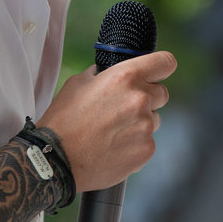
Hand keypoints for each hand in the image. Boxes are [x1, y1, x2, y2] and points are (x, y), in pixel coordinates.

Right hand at [37, 50, 175, 192]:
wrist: (56, 159)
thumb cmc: (64, 120)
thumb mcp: (79, 83)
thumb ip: (104, 73)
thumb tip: (113, 71)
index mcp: (125, 77)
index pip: (166, 62)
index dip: (162, 67)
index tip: (158, 73)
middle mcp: (140, 99)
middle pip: (162, 93)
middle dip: (147, 98)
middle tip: (122, 109)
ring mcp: (146, 126)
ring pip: (154, 119)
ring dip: (140, 122)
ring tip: (113, 132)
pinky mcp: (146, 150)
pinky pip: (148, 142)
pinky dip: (135, 144)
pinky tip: (113, 147)